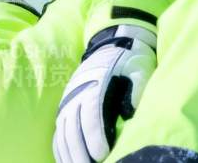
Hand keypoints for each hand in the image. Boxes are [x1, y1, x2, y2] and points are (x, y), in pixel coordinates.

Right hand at [53, 24, 157, 162]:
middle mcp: (79, 92)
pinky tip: (66, 160)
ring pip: (64, 131)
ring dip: (69, 153)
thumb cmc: (131, 63)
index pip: (93, 114)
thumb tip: (129, 114)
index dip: (95, 137)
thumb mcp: (139, 72)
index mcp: (98, 83)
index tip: (102, 155)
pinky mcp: (65, 105)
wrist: (114, 45)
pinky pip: (58, 130)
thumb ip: (135, 92)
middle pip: (74, 127)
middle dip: (81, 152)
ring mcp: (69, 99)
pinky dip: (60, 147)